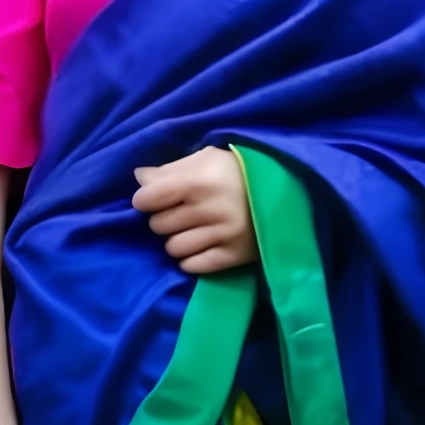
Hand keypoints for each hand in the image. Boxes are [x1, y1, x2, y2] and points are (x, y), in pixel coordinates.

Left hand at [132, 146, 257, 274]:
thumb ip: (171, 168)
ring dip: (176, 239)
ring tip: (191, 229)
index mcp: (198, 180)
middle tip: (178, 212)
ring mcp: (221, 235)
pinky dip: (191, 258)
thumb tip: (139, 177)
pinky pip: (194, 266)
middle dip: (164, 218)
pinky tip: (200, 245)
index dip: (144, 199)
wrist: (285, 190)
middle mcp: (207, 210)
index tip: (150, 199)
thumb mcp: (207, 158)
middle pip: (159, 225)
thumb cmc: (240, 168)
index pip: (150, 197)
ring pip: (173, 248)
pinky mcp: (233, 256)